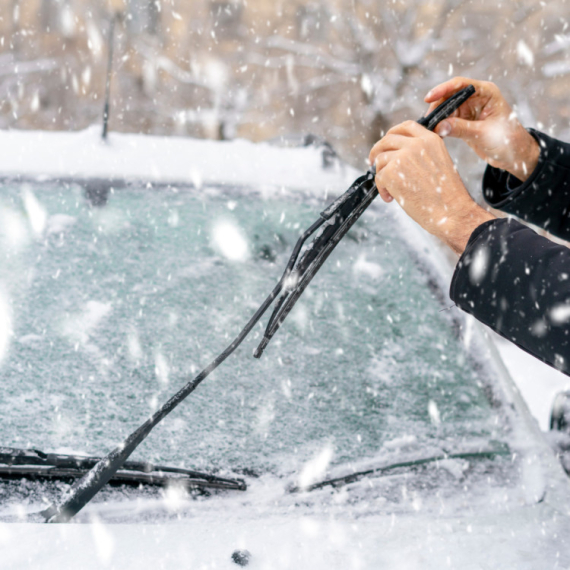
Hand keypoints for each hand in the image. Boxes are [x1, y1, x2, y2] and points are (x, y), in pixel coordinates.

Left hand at [369, 121, 494, 254]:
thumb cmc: (446, 195)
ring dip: (381, 175)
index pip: (407, 126)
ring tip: (391, 191)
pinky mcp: (391, 172)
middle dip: (377, 151)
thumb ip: (421, 154)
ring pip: (380, 159)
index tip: (386, 144)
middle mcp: (416, 144)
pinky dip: (381, 189)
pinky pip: (378, 177)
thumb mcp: (439, 163)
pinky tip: (392, 198)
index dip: (392, 133)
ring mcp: (403, 157)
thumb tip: (396, 155)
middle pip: (387, 140)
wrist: (451, 212)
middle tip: (373, 163)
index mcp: (431, 140)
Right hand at [425, 77, 538, 181]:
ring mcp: (469, 110)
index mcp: (486, 92)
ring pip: (446, 110)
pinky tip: (434, 134)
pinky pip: (447, 121)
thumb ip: (461, 129)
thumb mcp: (483, 133)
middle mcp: (476, 98)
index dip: (443, 89)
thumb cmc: (507, 139)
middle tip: (427, 122)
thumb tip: (438, 126)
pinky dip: (440, 127)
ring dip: (437, 118)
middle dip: (437, 107)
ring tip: (428, 130)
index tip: (428, 98)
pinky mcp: (464, 123)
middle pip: (449, 97)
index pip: (460, 85)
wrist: (514, 155)